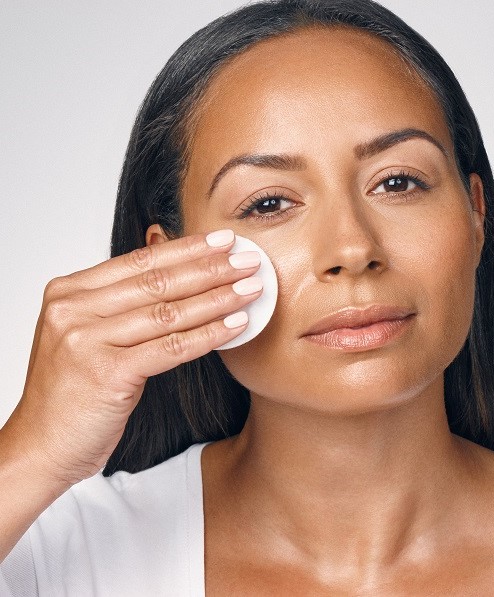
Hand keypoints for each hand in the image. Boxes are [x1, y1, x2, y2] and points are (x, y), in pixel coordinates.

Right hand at [6, 229, 261, 486]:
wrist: (40, 446)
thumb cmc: (71, 393)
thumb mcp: (87, 336)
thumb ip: (120, 305)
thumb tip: (178, 276)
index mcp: (69, 292)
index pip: (140, 261)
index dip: (186, 248)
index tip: (222, 241)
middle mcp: (73, 310)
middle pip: (157, 282)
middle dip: (210, 269)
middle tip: (248, 260)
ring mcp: (86, 340)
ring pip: (169, 312)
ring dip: (218, 298)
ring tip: (250, 289)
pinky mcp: (106, 373)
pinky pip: (171, 348)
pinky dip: (209, 335)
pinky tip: (236, 325)